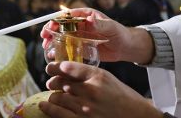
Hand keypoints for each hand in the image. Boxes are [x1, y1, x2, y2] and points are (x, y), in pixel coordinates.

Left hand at [39, 62, 162, 117]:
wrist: (136, 117)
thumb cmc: (122, 97)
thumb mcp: (107, 78)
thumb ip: (87, 73)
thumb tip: (65, 70)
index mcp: (97, 76)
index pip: (68, 67)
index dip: (55, 66)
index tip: (51, 67)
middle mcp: (89, 90)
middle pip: (60, 82)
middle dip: (53, 81)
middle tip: (52, 82)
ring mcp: (85, 107)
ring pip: (57, 97)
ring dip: (53, 95)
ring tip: (53, 95)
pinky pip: (58, 113)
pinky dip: (49, 108)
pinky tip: (44, 105)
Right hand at [41, 8, 133, 61]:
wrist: (126, 47)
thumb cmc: (121, 34)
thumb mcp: (111, 28)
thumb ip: (100, 24)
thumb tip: (88, 20)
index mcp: (86, 15)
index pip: (68, 15)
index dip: (57, 20)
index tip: (50, 26)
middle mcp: (81, 24)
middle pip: (61, 25)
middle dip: (50, 30)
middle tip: (43, 37)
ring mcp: (80, 35)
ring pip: (62, 36)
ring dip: (52, 40)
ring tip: (46, 47)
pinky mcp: (81, 46)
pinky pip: (67, 47)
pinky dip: (59, 50)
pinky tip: (54, 55)